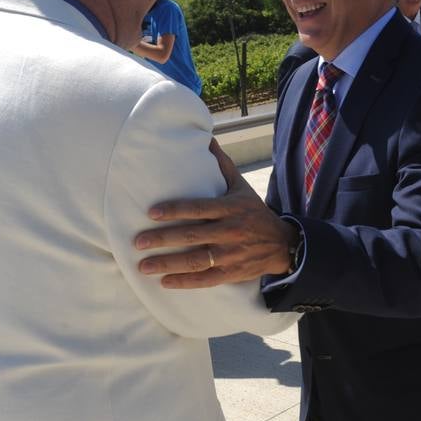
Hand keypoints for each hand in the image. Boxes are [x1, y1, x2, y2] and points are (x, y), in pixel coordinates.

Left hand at [136, 140, 297, 287]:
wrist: (282, 243)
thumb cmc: (254, 212)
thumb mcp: (241, 187)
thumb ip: (222, 165)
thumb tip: (208, 138)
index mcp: (230, 208)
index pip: (199, 208)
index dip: (175, 210)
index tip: (151, 213)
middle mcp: (230, 231)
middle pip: (192, 236)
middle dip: (163, 239)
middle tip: (138, 242)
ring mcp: (230, 254)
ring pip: (195, 260)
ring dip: (167, 264)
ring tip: (143, 266)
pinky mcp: (231, 273)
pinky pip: (205, 279)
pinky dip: (184, 282)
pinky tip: (165, 282)